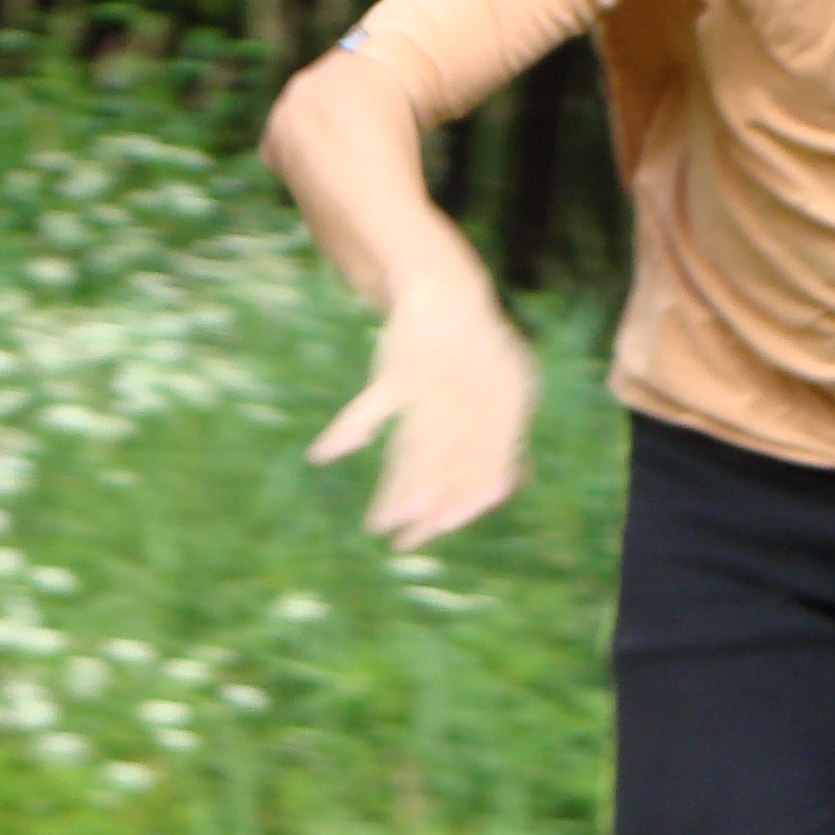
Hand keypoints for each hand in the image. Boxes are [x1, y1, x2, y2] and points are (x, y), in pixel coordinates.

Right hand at [306, 270, 539, 549]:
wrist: (448, 291)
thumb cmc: (476, 351)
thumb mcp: (508, 387)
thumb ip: (503, 437)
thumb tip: (501, 491)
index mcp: (505, 406)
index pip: (489, 468)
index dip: (464, 502)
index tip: (437, 530)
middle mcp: (475, 400)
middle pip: (451, 467)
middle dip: (428, 509)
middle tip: (403, 543)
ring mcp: (436, 385)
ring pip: (415, 449)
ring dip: (397, 490)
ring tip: (377, 524)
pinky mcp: (400, 369)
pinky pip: (371, 407)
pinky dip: (347, 429)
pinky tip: (326, 452)